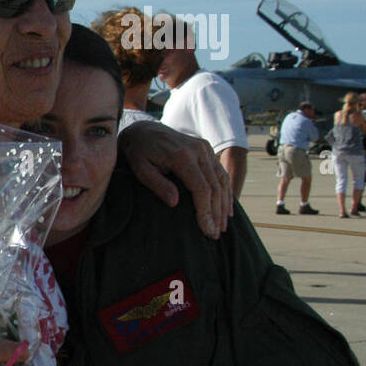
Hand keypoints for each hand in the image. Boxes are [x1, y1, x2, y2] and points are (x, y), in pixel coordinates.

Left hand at [118, 120, 231, 238]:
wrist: (144, 131)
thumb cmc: (139, 153)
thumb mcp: (141, 169)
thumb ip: (157, 184)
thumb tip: (175, 202)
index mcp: (182, 156)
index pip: (201, 188)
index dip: (206, 211)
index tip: (206, 229)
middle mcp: (198, 150)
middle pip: (215, 187)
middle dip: (216, 213)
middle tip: (214, 234)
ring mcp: (205, 148)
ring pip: (221, 180)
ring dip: (224, 205)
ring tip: (221, 226)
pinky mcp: (206, 149)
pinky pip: (220, 173)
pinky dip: (225, 191)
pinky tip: (226, 208)